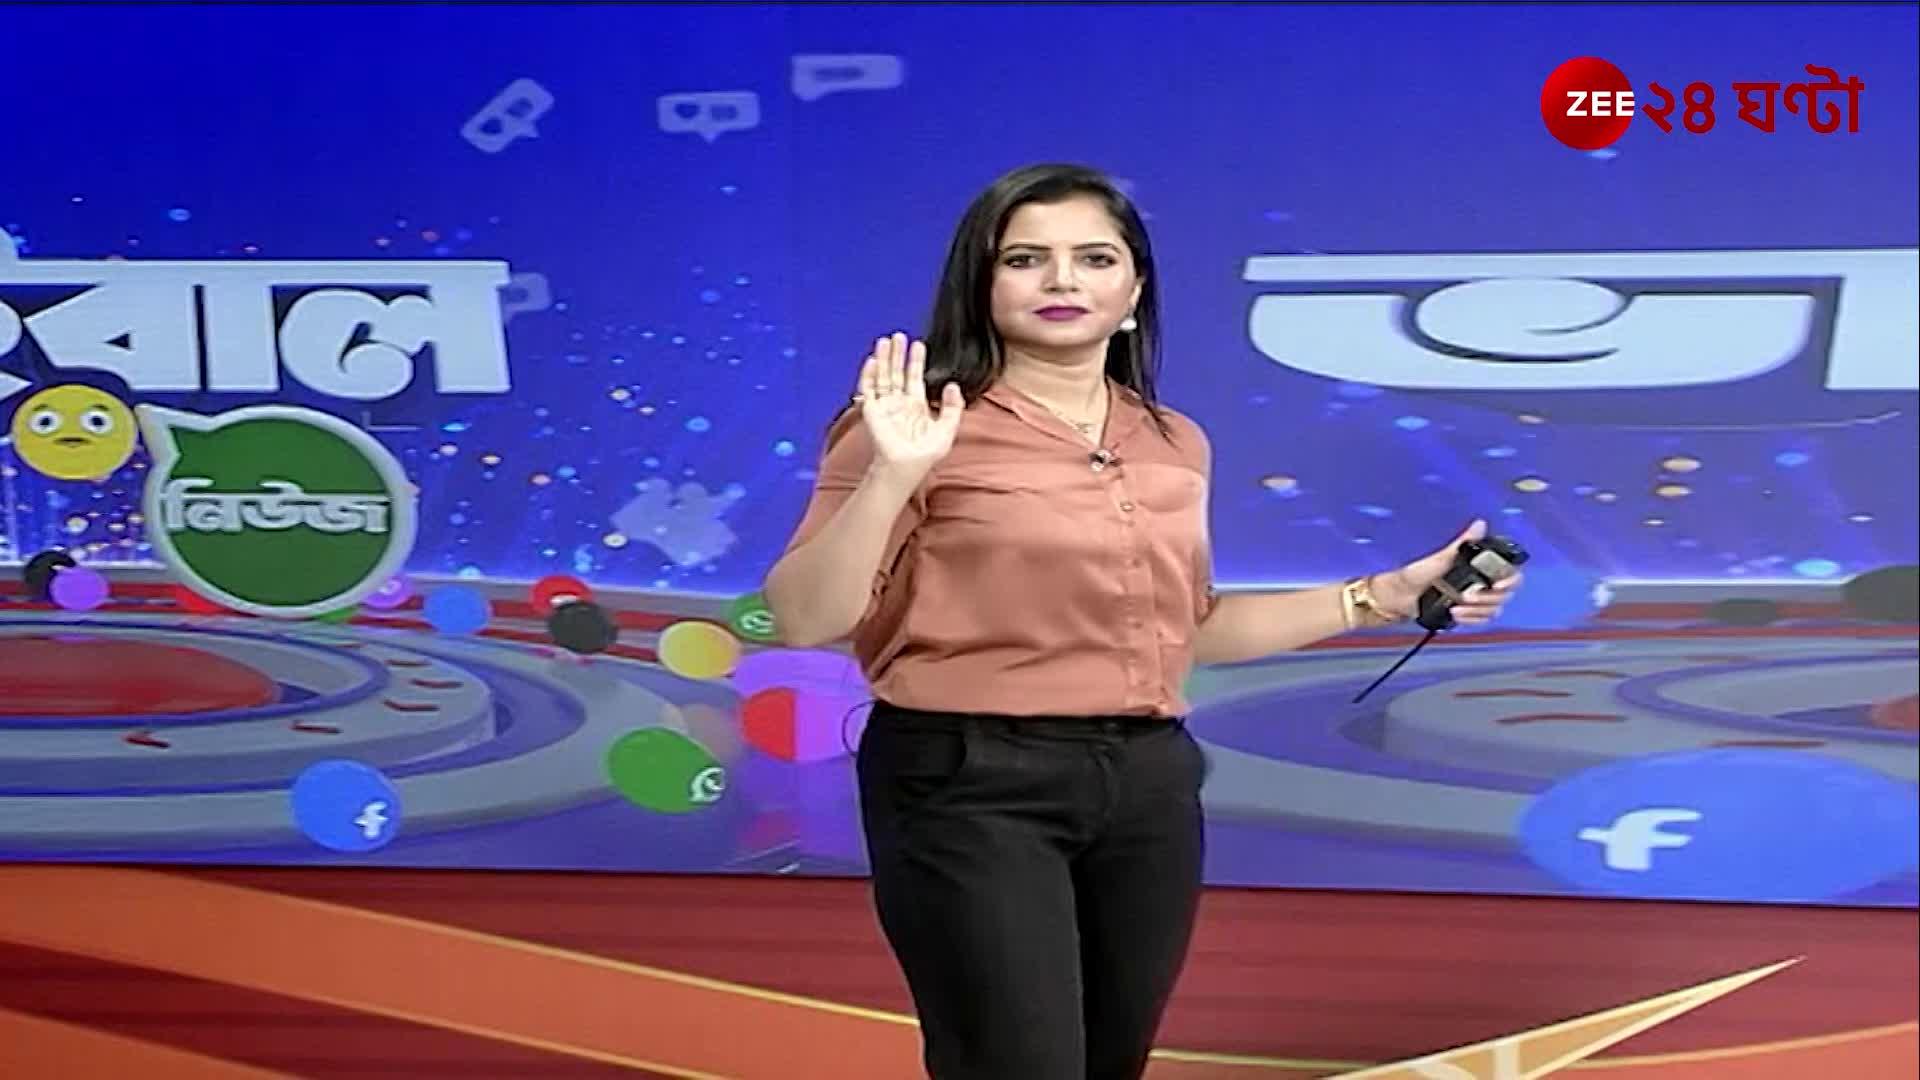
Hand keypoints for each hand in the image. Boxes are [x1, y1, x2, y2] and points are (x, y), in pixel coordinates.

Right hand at [856, 332, 965, 481]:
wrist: (906, 467)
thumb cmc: (925, 453)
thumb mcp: (947, 429)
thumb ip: (953, 408)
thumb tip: (953, 386)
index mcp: (915, 405)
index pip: (914, 377)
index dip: (916, 361)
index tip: (919, 344)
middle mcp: (898, 403)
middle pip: (896, 373)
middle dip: (897, 355)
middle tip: (898, 336)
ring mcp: (884, 406)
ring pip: (882, 377)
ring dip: (883, 359)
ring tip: (885, 341)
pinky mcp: (871, 411)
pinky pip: (868, 390)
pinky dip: (869, 375)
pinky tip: (872, 361)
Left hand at [1371, 519, 1523, 625]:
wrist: (1397, 598)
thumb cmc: (1414, 574)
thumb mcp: (1439, 558)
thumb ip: (1463, 543)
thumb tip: (1479, 524)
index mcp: (1477, 566)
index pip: (1508, 572)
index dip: (1510, 578)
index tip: (1497, 584)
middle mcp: (1480, 582)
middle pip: (1504, 594)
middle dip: (1488, 597)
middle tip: (1467, 596)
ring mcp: (1474, 599)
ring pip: (1493, 609)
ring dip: (1477, 610)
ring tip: (1456, 606)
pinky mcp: (1467, 613)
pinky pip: (1480, 620)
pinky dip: (1470, 619)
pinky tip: (1456, 613)